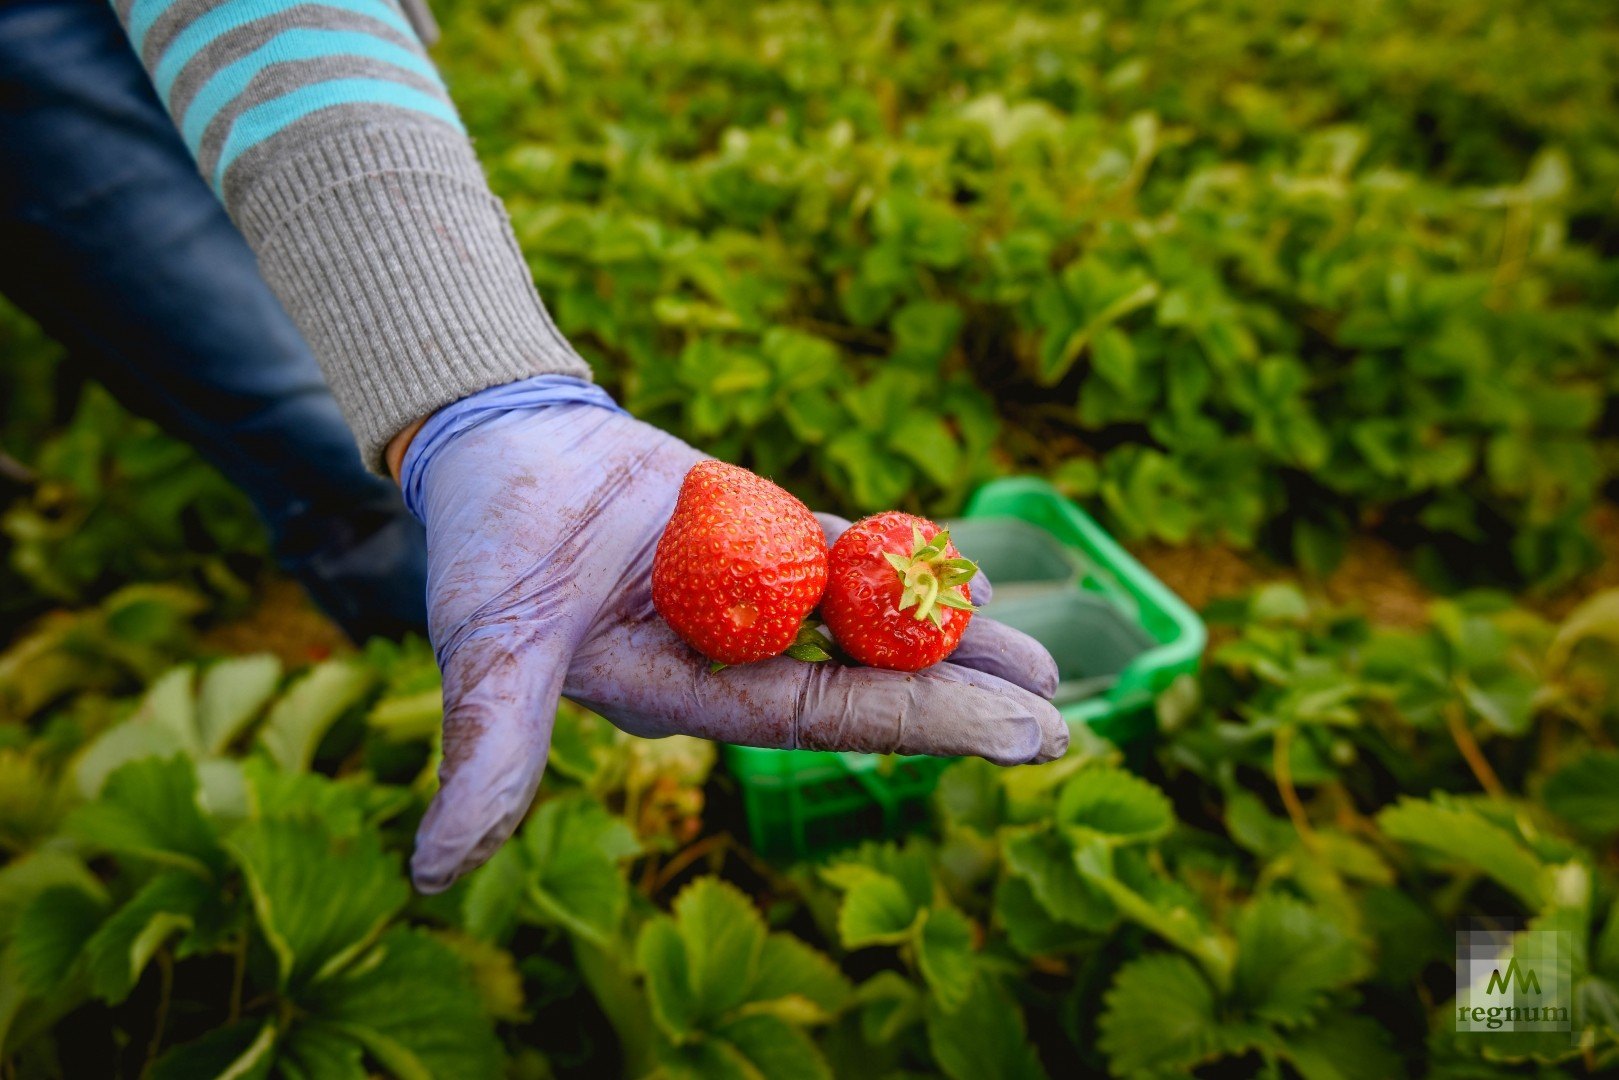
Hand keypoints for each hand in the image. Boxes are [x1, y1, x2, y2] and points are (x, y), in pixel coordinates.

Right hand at [398, 377, 1066, 891]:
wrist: (498, 443)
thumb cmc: (484, 549)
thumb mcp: (488, 653)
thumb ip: (487, 751)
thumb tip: (429, 875)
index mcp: (688, 696)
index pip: (820, 719)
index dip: (920, 725)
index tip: (1020, 739)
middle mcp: (734, 659)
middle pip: (864, 682)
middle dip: (959, 701)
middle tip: (1058, 727)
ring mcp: (756, 596)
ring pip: (868, 622)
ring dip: (952, 639)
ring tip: (1044, 664)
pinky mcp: (762, 534)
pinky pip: (846, 553)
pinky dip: (907, 564)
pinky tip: (974, 578)